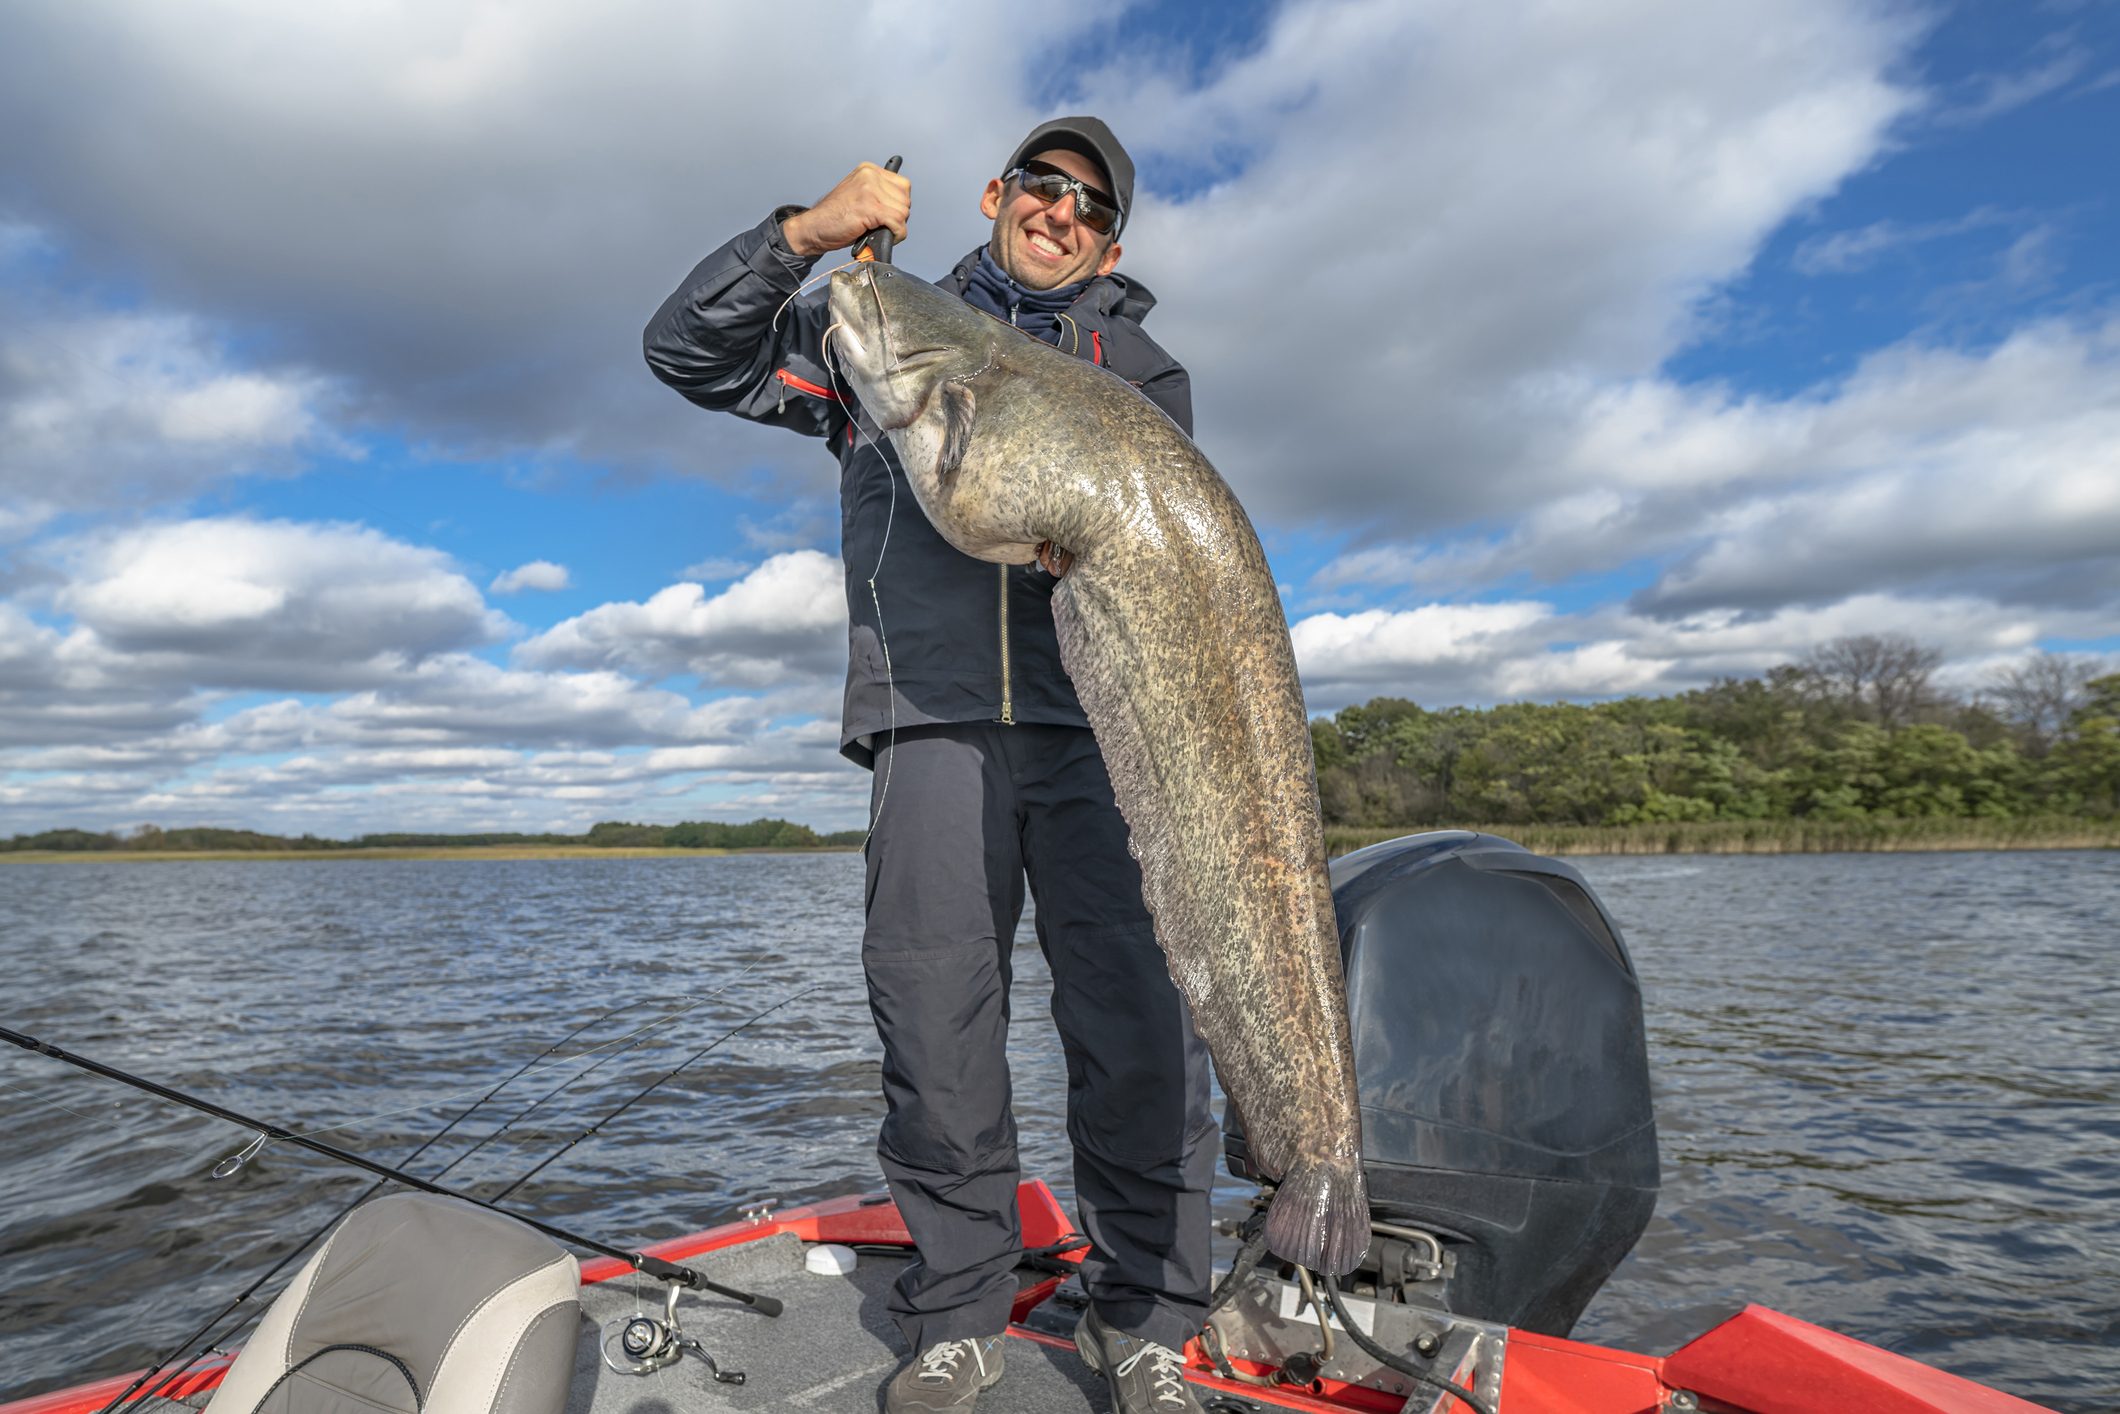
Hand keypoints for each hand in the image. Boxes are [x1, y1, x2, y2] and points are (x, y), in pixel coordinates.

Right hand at [782, 161, 909, 257]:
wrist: (813, 228)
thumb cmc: (834, 217)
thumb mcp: (859, 196)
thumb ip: (879, 194)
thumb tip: (902, 207)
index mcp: (868, 170)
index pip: (903, 186)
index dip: (899, 205)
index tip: (888, 215)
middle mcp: (870, 175)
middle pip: (905, 199)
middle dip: (898, 217)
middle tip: (882, 225)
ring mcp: (869, 189)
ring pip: (903, 212)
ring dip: (896, 228)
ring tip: (879, 231)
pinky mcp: (870, 207)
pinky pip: (897, 222)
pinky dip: (895, 235)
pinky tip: (882, 236)